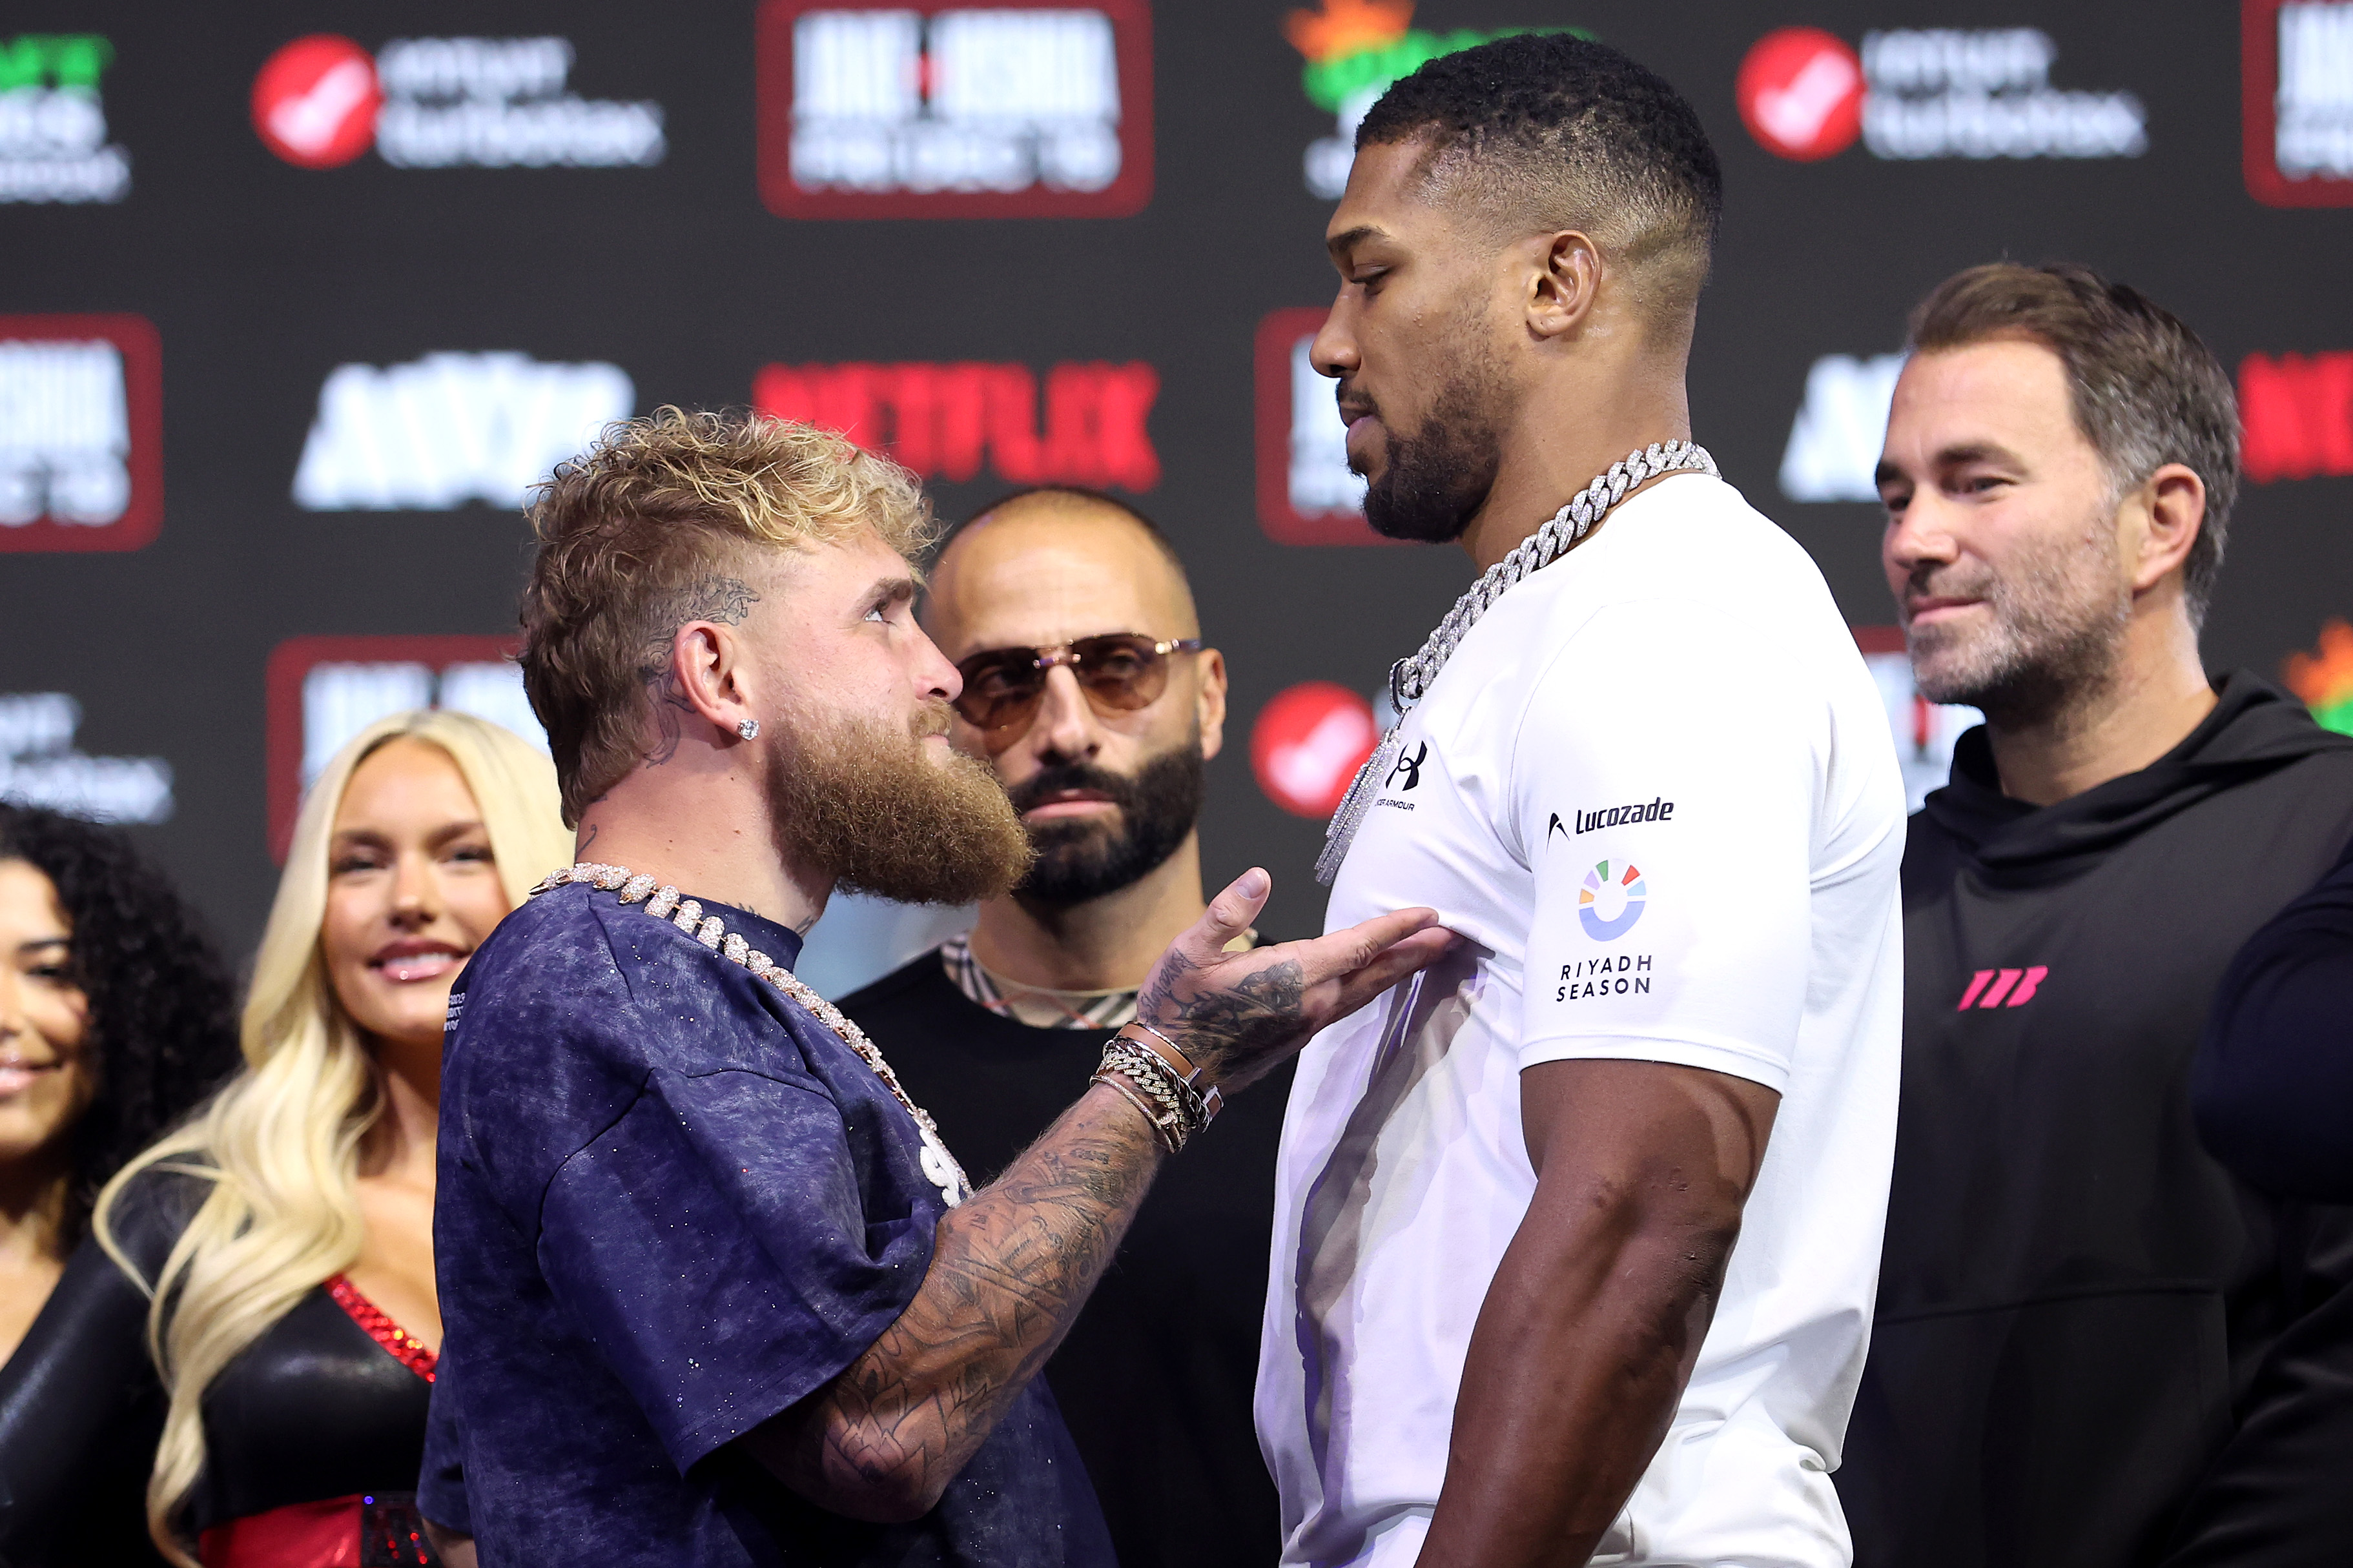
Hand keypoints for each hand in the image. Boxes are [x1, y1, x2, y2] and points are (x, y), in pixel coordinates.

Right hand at [1136, 868, 1453, 1093]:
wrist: (1171, 1071)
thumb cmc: (1177, 1006)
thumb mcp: (1190, 951)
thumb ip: (1228, 912)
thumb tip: (1259, 877)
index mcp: (1291, 975)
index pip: (1356, 946)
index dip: (1394, 928)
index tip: (1428, 913)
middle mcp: (1311, 1002)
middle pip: (1376, 972)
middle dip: (1415, 951)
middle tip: (1452, 935)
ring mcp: (1308, 1023)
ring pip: (1366, 992)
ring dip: (1400, 971)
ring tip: (1426, 953)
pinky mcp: (1300, 1036)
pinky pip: (1350, 1006)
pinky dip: (1373, 989)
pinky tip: (1376, 982)